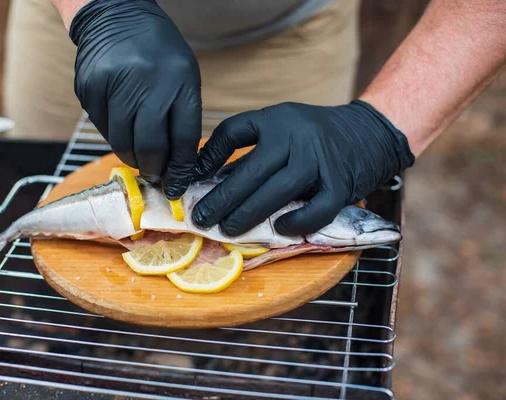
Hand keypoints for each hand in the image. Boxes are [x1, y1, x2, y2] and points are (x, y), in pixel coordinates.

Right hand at [69, 0, 201, 198]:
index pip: (183, 138)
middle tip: (155, 175)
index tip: (177, 184)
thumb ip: (182, 117)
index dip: (180, 168)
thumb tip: (176, 164)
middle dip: (154, 169)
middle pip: (149, 146)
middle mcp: (145, 82)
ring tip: (140, 157)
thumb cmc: (159, 51)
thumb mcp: (184, 76)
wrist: (115, 14)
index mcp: (178, 79)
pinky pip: (102, 128)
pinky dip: (115, 136)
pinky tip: (122, 126)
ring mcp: (112, 85)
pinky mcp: (88, 89)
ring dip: (133, 157)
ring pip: (122, 142)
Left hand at [191, 100, 414, 235]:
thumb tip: (211, 178)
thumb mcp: (281, 126)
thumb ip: (249, 148)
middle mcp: (297, 137)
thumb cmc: (314, 133)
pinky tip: (280, 228)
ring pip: (278, 192)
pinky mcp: (342, 184)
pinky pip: (316, 209)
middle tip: (201, 219)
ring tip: (227, 230)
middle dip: (221, 199)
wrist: (370, 131)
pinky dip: (297, 222)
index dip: (208, 156)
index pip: (233, 132)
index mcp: (276, 120)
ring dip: (248, 214)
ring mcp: (320, 161)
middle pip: (251, 171)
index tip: (192, 179)